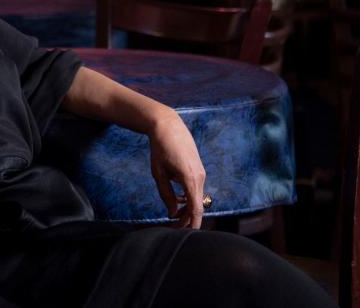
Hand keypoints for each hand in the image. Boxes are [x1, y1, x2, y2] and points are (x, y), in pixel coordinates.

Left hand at [147, 109, 206, 228]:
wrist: (168, 126)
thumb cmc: (160, 148)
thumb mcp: (158, 173)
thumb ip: (166, 194)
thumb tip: (173, 213)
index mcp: (190, 178)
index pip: (195, 208)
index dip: (192, 223)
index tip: (186, 234)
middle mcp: (200, 176)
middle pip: (197, 205)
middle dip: (187, 218)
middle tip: (174, 227)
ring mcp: (201, 172)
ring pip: (197, 197)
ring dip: (187, 207)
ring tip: (174, 214)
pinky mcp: (199, 169)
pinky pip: (196, 188)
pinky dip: (189, 196)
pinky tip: (178, 198)